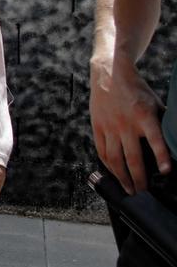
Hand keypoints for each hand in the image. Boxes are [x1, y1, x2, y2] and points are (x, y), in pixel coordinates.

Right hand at [90, 57, 170, 193]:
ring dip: (122, 177)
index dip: (161, 156)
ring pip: (115, 158)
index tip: (166, 172)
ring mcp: (109, 126)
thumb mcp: (155, 103)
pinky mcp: (97, 126)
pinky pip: (102, 151)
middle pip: (132, 157)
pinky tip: (114, 174)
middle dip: (139, 179)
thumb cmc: (137, 90)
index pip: (155, 139)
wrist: (109, 73)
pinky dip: (108, 165)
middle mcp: (126, 123)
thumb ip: (162, 123)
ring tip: (129, 190)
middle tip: (143, 193)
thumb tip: (175, 144)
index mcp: (144, 115)